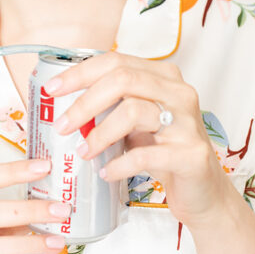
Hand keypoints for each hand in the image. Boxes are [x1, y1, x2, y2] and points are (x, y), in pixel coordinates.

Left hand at [46, 52, 238, 228]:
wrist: (202, 192)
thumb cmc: (164, 153)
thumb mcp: (137, 123)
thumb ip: (111, 107)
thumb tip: (63, 103)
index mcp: (164, 77)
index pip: (116, 61)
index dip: (80, 73)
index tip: (52, 90)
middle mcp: (179, 93)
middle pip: (123, 80)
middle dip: (84, 102)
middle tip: (62, 125)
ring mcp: (187, 123)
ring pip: (133, 111)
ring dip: (99, 134)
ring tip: (84, 152)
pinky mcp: (191, 154)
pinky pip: (145, 155)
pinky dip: (118, 164)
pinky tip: (106, 172)